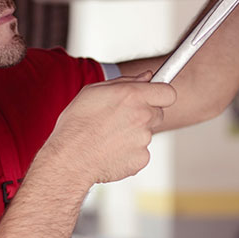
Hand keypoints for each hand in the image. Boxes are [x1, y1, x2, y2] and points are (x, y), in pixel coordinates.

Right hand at [37, 71, 177, 186]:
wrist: (70, 159)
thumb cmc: (76, 124)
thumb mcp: (93, 91)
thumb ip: (125, 81)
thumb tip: (146, 77)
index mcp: (133, 95)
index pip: (168, 92)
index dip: (161, 94)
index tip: (154, 97)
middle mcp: (143, 116)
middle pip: (158, 113)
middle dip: (145, 113)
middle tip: (122, 117)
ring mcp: (144, 140)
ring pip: (146, 133)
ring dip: (133, 134)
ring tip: (108, 136)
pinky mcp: (141, 159)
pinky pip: (140, 152)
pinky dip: (129, 152)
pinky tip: (110, 150)